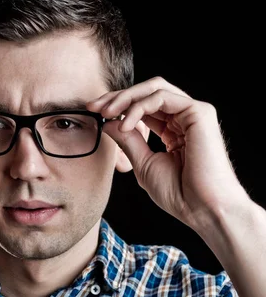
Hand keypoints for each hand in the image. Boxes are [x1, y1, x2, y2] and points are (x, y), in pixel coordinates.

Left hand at [87, 76, 248, 231]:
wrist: (202, 208)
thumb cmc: (179, 193)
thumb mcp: (143, 164)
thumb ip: (128, 141)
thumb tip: (108, 123)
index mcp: (175, 130)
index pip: (144, 106)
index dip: (118, 106)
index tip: (94, 112)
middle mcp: (185, 118)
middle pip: (148, 91)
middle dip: (118, 96)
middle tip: (94, 106)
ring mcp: (193, 113)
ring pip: (154, 88)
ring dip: (126, 98)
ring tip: (106, 113)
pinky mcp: (199, 112)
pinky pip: (161, 98)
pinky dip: (138, 108)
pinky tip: (125, 125)